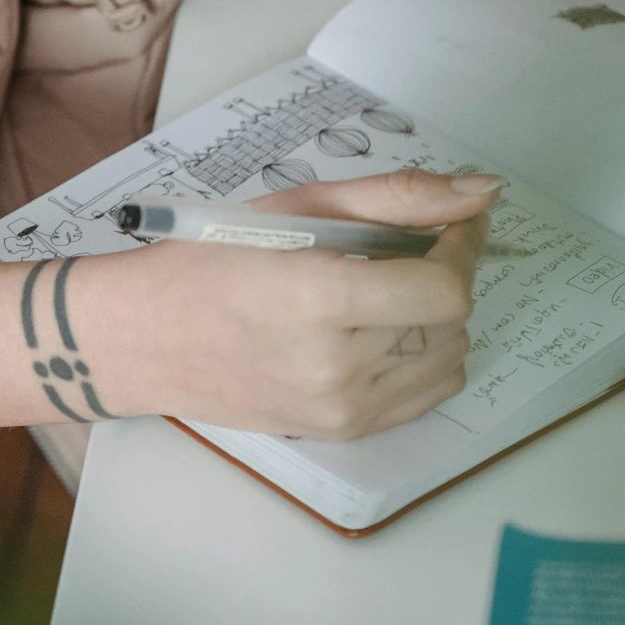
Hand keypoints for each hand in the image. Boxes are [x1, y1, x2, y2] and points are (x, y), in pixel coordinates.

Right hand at [75, 167, 498, 439]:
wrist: (142, 337)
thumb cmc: (210, 258)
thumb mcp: (298, 205)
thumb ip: (397, 197)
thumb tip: (483, 191)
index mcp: (322, 300)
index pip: (445, 289)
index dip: (463, 245)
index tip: (456, 219)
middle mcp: (338, 367)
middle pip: (452, 323)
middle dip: (446, 274)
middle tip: (409, 246)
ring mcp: (340, 410)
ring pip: (447, 361)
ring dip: (437, 318)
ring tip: (388, 289)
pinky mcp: (338, 433)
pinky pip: (423, 397)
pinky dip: (421, 357)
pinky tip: (379, 328)